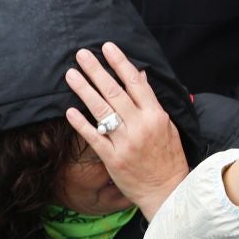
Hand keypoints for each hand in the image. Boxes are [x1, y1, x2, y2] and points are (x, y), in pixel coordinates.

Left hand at [64, 43, 189, 217]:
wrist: (168, 190)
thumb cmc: (169, 158)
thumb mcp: (168, 126)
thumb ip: (152, 103)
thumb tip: (141, 78)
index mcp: (157, 116)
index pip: (136, 83)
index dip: (120, 63)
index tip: (107, 48)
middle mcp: (141, 126)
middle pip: (115, 92)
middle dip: (96, 71)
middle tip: (81, 55)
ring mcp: (126, 142)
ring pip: (101, 111)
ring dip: (84, 90)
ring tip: (70, 74)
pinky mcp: (113, 158)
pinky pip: (94, 137)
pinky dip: (81, 123)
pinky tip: (69, 110)